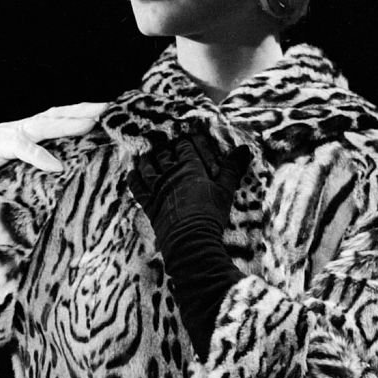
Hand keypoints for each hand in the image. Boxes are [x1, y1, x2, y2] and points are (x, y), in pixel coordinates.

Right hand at [0, 102, 106, 199]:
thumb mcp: (12, 172)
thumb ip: (32, 171)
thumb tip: (59, 181)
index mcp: (26, 134)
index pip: (58, 120)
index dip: (81, 116)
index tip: (108, 115)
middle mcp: (20, 129)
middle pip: (57, 114)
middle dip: (84, 110)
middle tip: (111, 109)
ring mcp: (7, 134)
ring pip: (43, 124)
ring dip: (68, 123)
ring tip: (92, 123)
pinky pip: (21, 147)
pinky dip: (39, 155)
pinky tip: (55, 164)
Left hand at [125, 124, 252, 236]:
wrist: (191, 239)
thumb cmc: (211, 214)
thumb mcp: (226, 190)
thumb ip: (232, 168)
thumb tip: (245, 148)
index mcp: (190, 169)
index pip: (185, 148)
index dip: (183, 142)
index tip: (182, 138)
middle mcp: (171, 175)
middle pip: (164, 156)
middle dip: (163, 148)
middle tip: (161, 143)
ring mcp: (158, 189)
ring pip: (148, 168)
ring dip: (146, 160)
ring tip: (145, 154)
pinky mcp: (149, 204)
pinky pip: (137, 188)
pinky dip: (134, 179)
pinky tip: (132, 173)